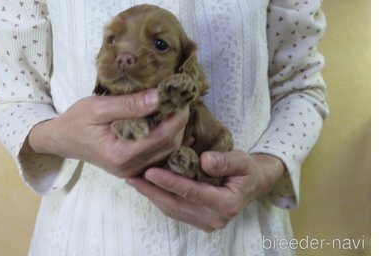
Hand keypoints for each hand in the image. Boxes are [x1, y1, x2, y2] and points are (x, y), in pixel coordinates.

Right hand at [26, 89, 189, 177]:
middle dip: (179, 121)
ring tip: (174, 106)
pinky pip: (160, 154)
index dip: (177, 116)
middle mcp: (130, 168)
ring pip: (168, 151)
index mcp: (120, 155)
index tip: (181, 96)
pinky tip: (167, 121)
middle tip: (180, 98)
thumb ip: (128, 105)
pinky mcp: (134, 168)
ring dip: (175, 128)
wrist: (62, 140)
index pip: (162, 136)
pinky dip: (167, 137)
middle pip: (169, 145)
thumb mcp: (98, 108)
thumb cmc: (76, 121)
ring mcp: (133, 171)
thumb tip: (159, 97)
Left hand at [126, 151, 284, 231]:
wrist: (252, 184)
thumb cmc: (247, 170)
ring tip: (134, 180)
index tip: (150, 171)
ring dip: (151, 195)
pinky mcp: (199, 221)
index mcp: (226, 203)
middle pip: (176, 204)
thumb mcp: (243, 161)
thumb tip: (204, 160)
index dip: (170, 181)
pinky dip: (159, 198)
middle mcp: (214, 218)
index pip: (192, 192)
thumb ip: (225, 161)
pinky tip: (147, 187)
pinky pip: (175, 211)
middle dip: (152, 191)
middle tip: (132, 177)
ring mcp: (206, 223)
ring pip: (172, 209)